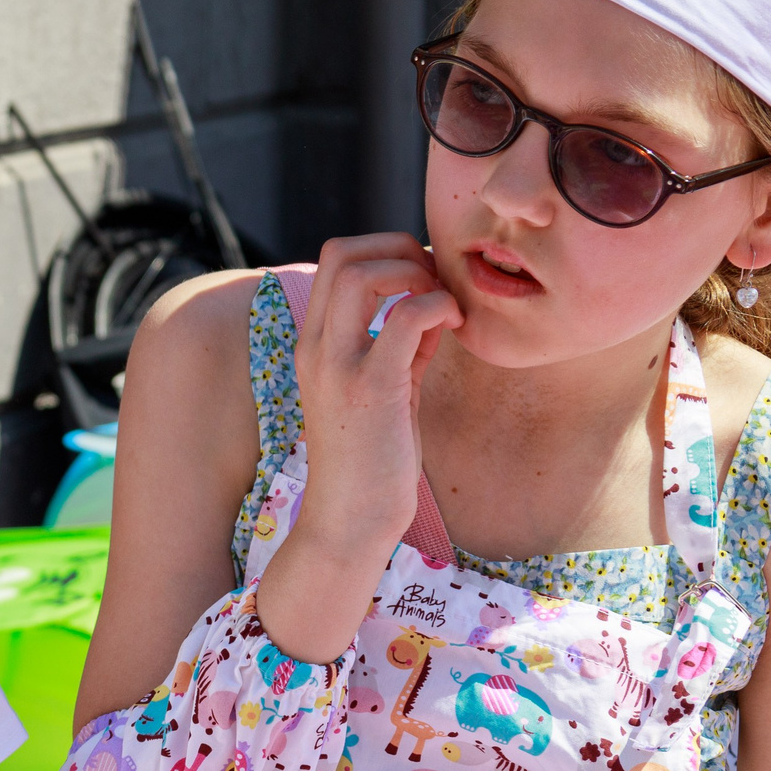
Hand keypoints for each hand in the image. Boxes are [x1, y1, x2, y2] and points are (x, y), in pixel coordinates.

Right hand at [257, 234, 460, 660]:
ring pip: (362, 272)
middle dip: (398, 249)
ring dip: (414, 272)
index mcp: (315, 343)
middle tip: (435, 281)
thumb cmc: (372, 461)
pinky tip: (455, 327)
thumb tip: (433, 307)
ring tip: (443, 303)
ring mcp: (337, 365)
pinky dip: (437, 306)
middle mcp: (316, 346)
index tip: (422, 280)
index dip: (384, 252)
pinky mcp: (371, 387)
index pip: (334, 260)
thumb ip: (403, 347)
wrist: (350, 521)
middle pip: (342, 253)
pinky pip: (404, 317)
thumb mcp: (386, 391)